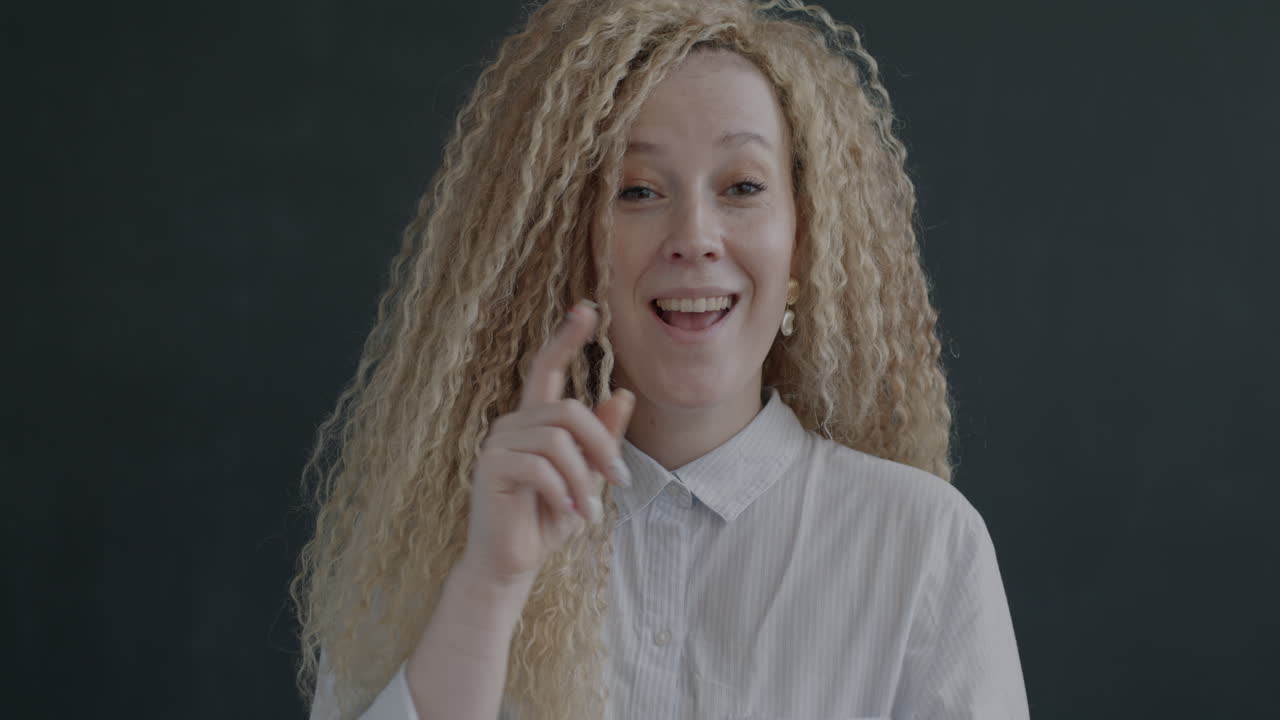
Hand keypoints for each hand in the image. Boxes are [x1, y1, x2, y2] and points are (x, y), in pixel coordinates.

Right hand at [459, 301, 634, 588]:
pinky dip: (564, 492)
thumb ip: (601, 440)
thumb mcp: (586, 479)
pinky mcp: (491, 467)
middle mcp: (512, 424)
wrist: (511, 562)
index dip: (566, 338)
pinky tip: (571, 514)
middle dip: (601, 445)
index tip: (587, 309)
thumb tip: (624, 393)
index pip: (546, 368)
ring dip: (583, 478)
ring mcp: (497, 443)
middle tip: (619, 482)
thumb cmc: (547, 519)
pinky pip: (541, 466)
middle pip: (569, 410)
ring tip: (589, 510)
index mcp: (534, 421)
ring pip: (559, 440)